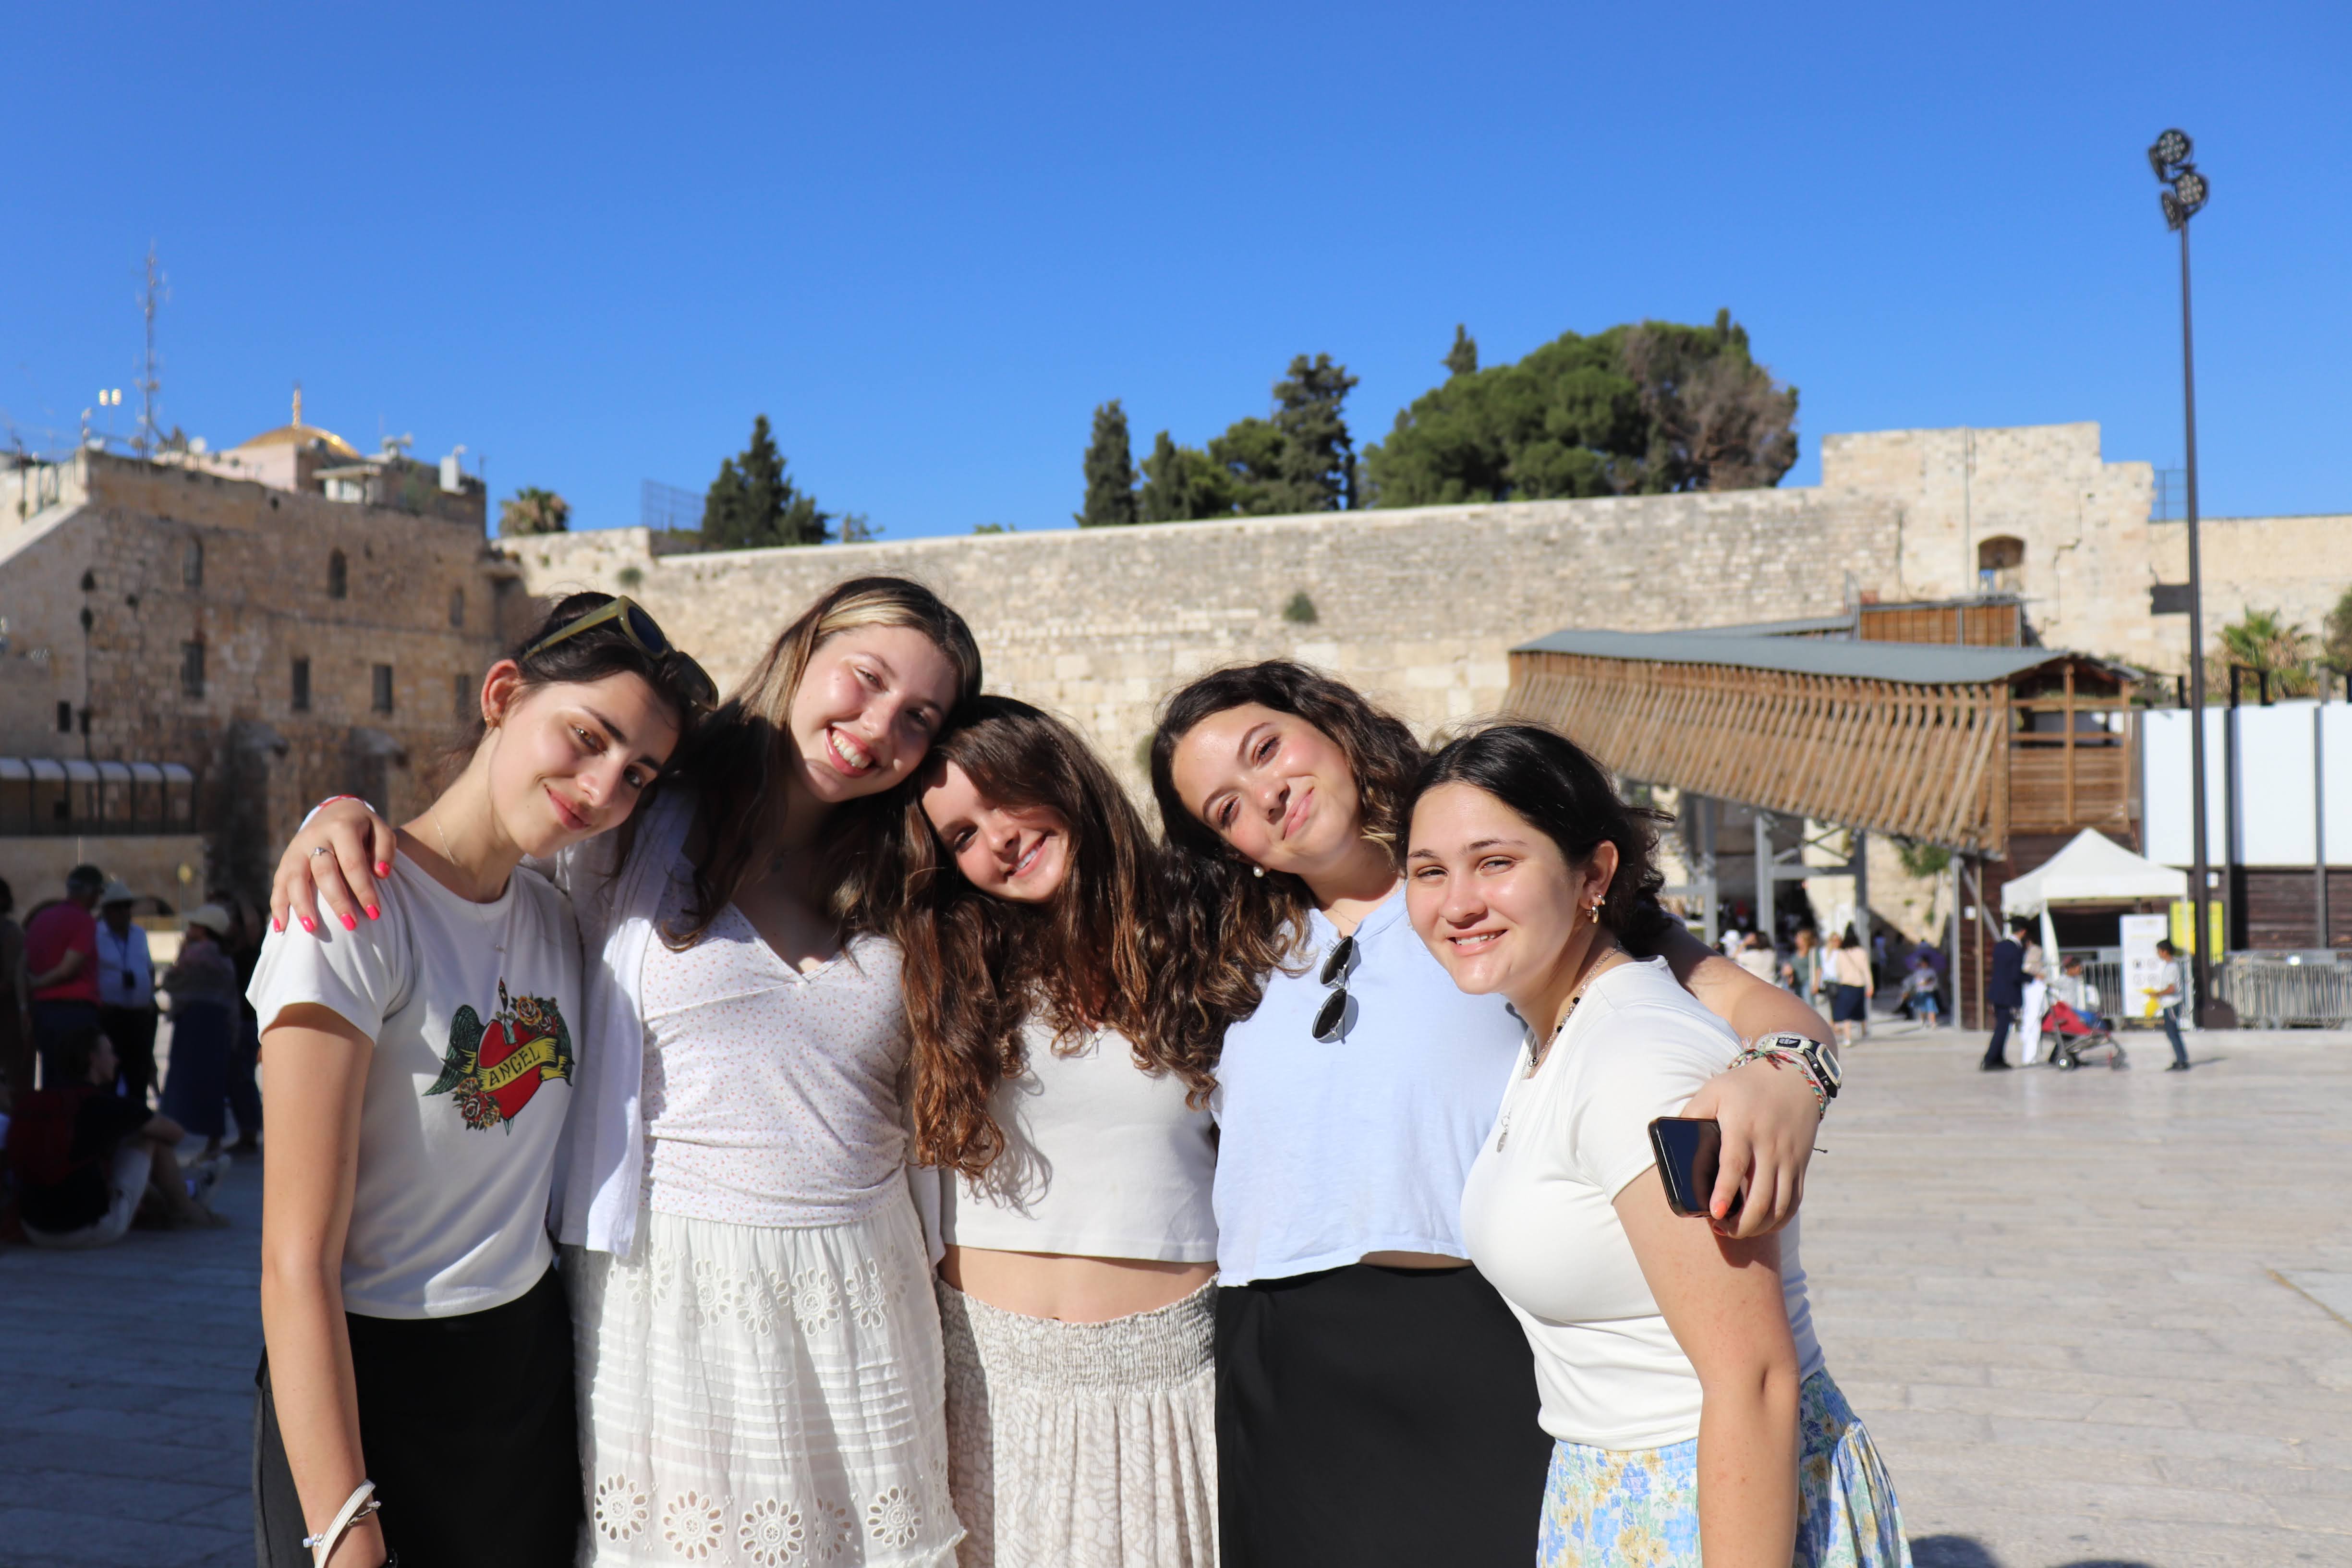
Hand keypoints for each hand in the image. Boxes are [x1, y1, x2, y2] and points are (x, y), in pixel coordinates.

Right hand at [269, 800, 396, 935]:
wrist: (335, 812)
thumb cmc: (363, 828)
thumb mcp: (381, 830)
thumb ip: (385, 850)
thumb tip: (381, 873)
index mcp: (341, 828)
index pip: (353, 863)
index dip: (363, 889)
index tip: (375, 913)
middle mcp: (315, 837)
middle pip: (323, 871)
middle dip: (337, 900)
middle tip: (350, 925)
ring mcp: (296, 848)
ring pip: (295, 878)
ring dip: (302, 905)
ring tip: (311, 929)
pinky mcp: (285, 860)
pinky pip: (278, 883)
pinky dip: (278, 905)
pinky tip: (281, 927)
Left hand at [1680, 1055, 1820, 1240]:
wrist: (1793, 1077)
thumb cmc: (1744, 1086)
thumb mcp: (1713, 1090)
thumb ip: (1691, 1113)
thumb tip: (1672, 1140)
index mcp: (1743, 1128)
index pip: (1735, 1165)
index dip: (1725, 1192)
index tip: (1715, 1213)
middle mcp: (1769, 1147)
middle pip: (1761, 1196)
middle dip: (1742, 1223)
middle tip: (1720, 1229)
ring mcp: (1788, 1159)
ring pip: (1780, 1206)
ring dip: (1759, 1226)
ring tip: (1736, 1230)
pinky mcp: (1800, 1166)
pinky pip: (1794, 1202)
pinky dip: (1778, 1220)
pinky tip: (1761, 1225)